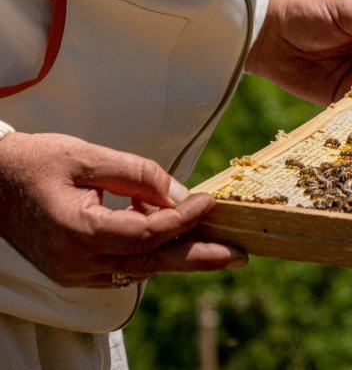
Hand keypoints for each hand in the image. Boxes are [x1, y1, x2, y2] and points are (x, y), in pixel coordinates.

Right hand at [0, 132, 246, 287]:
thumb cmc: (36, 163)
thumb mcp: (88, 156)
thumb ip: (139, 175)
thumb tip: (180, 195)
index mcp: (77, 231)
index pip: (147, 232)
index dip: (184, 219)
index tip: (210, 202)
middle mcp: (77, 261)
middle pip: (151, 261)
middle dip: (199, 257)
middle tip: (238, 255)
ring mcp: (75, 272)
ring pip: (140, 267)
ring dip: (178, 254)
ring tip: (217, 245)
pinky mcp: (76, 271)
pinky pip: (124, 267)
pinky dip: (151, 253)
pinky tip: (172, 236)